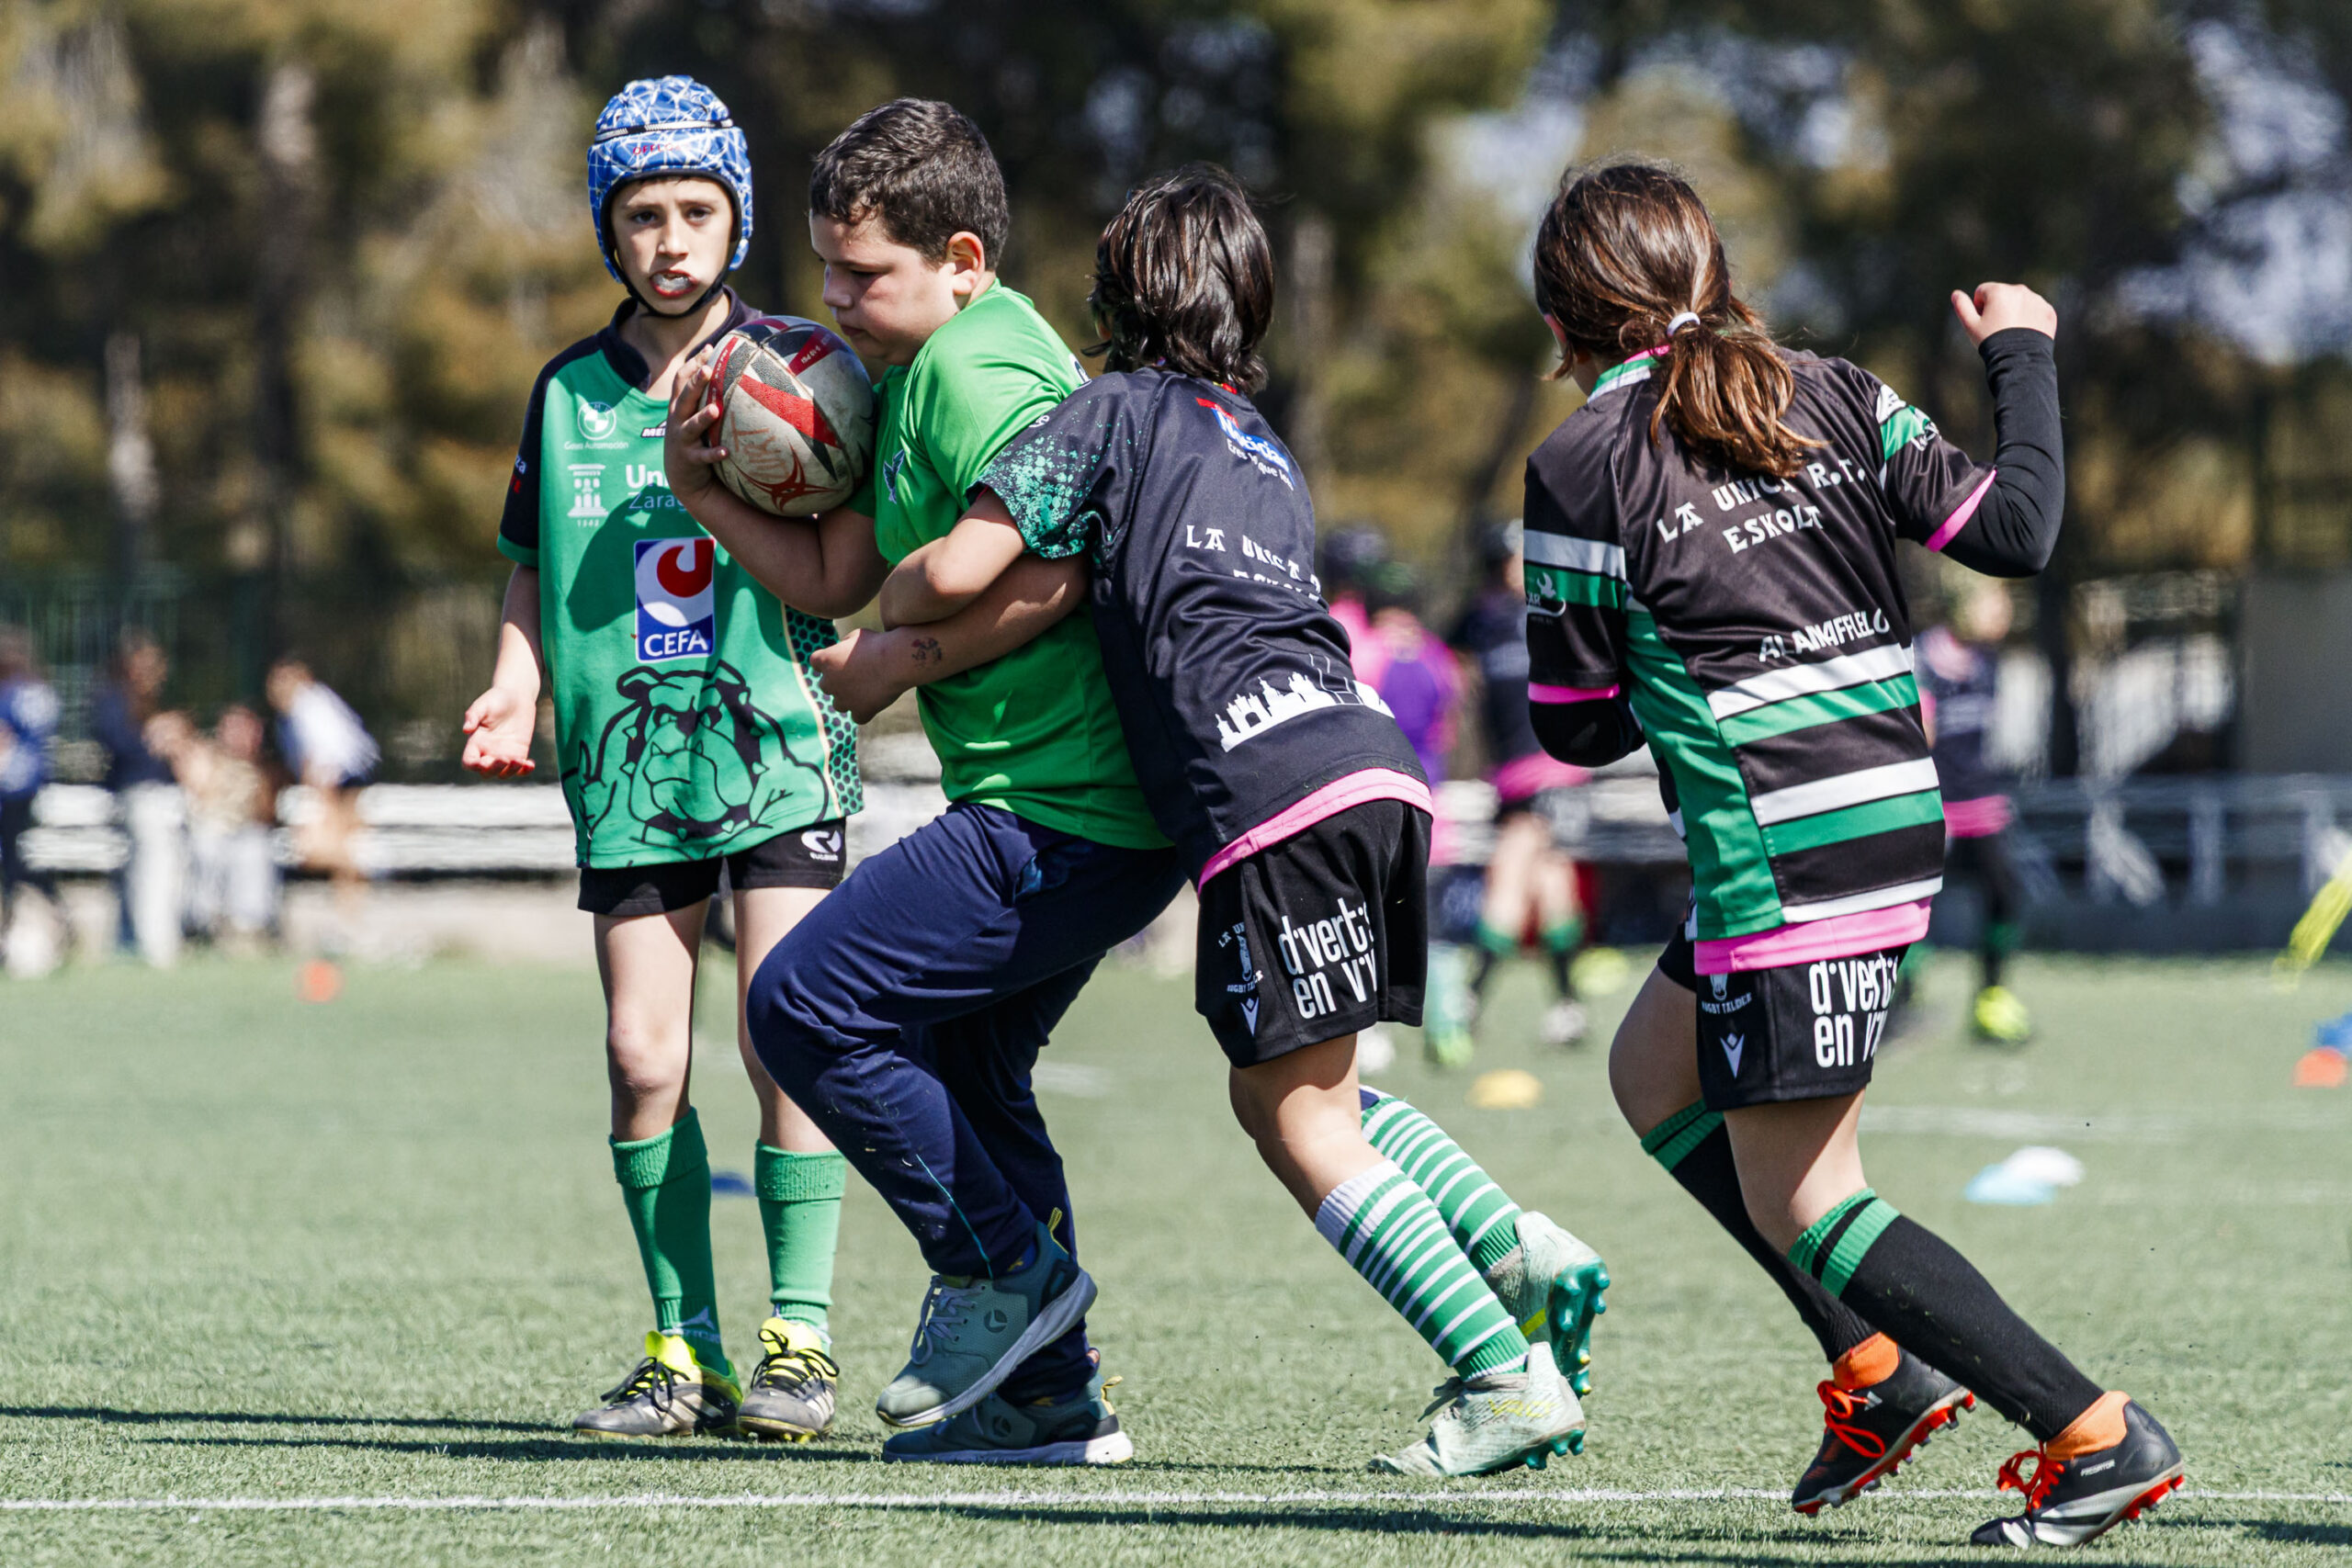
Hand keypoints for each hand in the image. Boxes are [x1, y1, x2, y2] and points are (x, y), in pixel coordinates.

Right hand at [461, 684, 537, 777]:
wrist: (517, 695)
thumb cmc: (496, 698)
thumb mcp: (483, 705)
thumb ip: (473, 716)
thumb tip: (465, 729)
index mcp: (476, 742)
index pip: (469, 762)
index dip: (473, 766)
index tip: (482, 762)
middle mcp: (488, 751)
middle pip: (486, 772)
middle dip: (493, 769)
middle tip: (504, 758)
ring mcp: (504, 754)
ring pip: (503, 773)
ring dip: (510, 771)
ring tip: (520, 760)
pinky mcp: (519, 752)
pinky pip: (520, 769)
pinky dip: (524, 771)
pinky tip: (530, 764)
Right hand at [662, 347, 727, 505]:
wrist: (681, 475)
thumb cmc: (692, 436)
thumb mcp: (691, 413)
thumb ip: (701, 394)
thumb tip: (719, 365)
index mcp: (678, 405)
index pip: (681, 379)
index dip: (694, 364)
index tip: (710, 350)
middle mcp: (677, 419)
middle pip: (685, 397)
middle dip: (696, 383)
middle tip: (708, 369)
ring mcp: (682, 438)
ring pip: (692, 426)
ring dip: (703, 418)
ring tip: (715, 410)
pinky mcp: (690, 459)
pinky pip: (703, 456)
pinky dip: (714, 454)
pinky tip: (726, 451)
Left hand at [811, 628, 910, 724]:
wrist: (897, 660)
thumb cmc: (878, 643)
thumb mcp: (856, 636)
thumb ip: (844, 647)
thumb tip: (842, 653)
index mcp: (824, 659)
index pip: (816, 662)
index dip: (829, 661)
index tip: (843, 658)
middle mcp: (828, 682)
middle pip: (826, 685)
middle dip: (838, 681)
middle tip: (859, 674)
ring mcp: (843, 700)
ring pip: (839, 704)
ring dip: (849, 698)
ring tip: (868, 689)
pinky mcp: (860, 712)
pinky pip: (858, 716)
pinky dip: (865, 711)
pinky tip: (876, 701)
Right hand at [1951, 283, 2055, 345]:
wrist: (2020, 359)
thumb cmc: (1992, 342)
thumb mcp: (1971, 326)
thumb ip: (1962, 307)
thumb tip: (1956, 294)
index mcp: (1999, 291)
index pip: (1983, 291)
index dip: (1979, 308)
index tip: (1984, 322)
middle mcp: (2019, 290)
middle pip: (2003, 295)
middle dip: (1999, 308)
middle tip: (1999, 329)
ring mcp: (2036, 300)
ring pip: (2020, 302)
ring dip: (2015, 312)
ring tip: (2013, 332)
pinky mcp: (2048, 311)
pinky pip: (2036, 310)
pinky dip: (2031, 319)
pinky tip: (2026, 333)